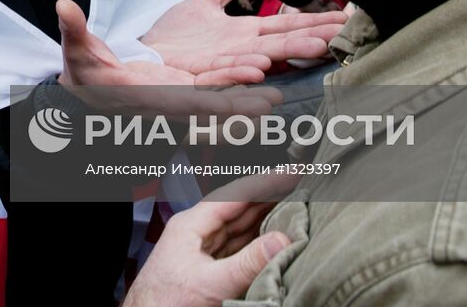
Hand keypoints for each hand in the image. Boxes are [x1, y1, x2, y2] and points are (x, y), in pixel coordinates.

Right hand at [57, 0, 279, 117]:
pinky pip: (213, 90)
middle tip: (270, 105)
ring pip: (215, 99)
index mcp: (143, 92)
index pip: (178, 98)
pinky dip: (234, 89)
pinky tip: (257, 85)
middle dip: (238, 106)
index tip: (229, 102)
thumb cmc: (84, 73)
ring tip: (274, 101)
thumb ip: (73, 29)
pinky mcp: (182, 91)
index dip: (206, 99)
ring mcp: (175, 97)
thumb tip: (63, 6)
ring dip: (244, 100)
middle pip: (207, 105)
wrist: (87, 91)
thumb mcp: (77, 50)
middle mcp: (165, 99)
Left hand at [124, 173, 297, 306]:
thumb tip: (282, 240)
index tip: (291, 173)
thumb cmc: (165, 304)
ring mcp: (201, 252)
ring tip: (294, 207)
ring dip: (266, 219)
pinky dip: (258, 242)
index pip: (235, 195)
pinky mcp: (207, 270)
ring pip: (239, 229)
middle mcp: (196, 233)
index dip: (265, 182)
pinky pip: (237, 249)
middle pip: (239, 209)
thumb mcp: (211, 284)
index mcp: (191, 224)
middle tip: (300, 186)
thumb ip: (247, 263)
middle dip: (269, 197)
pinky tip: (272, 240)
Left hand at [142, 0, 347, 75]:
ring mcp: (219, 67)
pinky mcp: (197, 80)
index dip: (313, 22)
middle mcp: (238, 52)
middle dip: (309, 40)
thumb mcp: (209, 0)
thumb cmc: (176, 35)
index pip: (284, 27)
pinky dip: (238, 73)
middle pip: (279, 45)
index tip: (342, 18)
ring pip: (256, 62)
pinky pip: (220, 78)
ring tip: (314, 49)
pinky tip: (258, 69)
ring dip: (283, 56)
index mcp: (243, 34)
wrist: (143, 55)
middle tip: (340, 35)